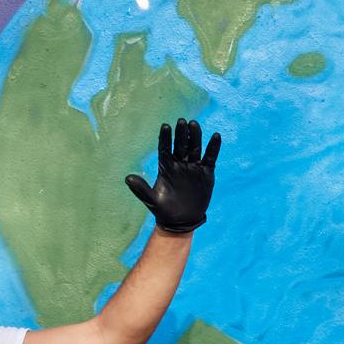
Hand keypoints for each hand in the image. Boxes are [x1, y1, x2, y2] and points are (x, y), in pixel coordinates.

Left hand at [124, 118, 219, 234]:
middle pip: (181, 145)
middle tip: (181, 121)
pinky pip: (210, 158)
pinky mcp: (206, 173)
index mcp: (166, 167)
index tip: (165, 126)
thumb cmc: (164, 211)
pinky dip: (213, 148)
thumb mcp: (152, 201)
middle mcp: (179, 164)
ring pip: (195, 148)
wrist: (181, 222)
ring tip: (194, 125)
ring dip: (195, 136)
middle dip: (181, 133)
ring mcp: (193, 167)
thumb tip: (127, 178)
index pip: (165, 148)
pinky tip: (216, 136)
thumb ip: (141, 189)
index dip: (165, 138)